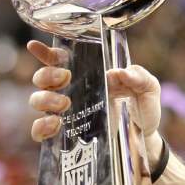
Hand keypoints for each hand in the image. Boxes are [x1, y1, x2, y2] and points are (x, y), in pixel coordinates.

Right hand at [27, 40, 163, 141]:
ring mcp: (66, 113)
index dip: (44, 52)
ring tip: (65, 104)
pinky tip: (57, 124)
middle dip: (47, 75)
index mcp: (88, 73)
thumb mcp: (149, 88)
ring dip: (45, 99)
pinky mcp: (66, 134)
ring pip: (37, 100)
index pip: (58, 59)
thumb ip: (139, 76)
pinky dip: (41, 127)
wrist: (145, 138)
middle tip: (66, 77)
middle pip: (42, 78)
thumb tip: (120, 73)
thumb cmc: (143, 107)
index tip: (35, 46)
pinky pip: (39, 130)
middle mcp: (71, 90)